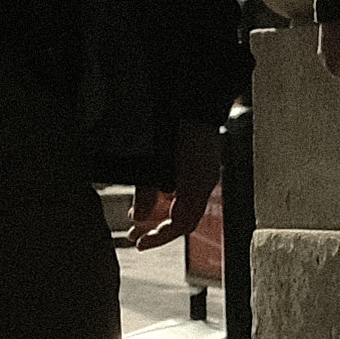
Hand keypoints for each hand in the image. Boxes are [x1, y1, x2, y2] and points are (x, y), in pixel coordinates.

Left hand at [123, 120, 228, 252]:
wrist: (194, 95)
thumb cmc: (175, 123)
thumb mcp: (156, 160)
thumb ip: (147, 190)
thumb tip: (139, 217)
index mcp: (197, 184)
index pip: (182, 224)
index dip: (160, 237)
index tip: (140, 243)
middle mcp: (204, 182)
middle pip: (184, 219)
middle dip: (159, 230)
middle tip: (135, 237)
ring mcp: (204, 174)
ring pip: (184, 206)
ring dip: (161, 215)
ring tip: (137, 220)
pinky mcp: (199, 165)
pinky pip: (186, 192)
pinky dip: (168, 200)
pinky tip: (151, 199)